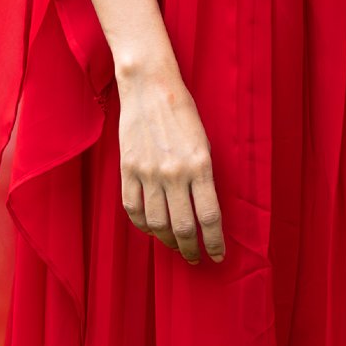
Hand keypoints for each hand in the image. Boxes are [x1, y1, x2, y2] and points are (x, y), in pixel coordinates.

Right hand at [117, 63, 224, 264]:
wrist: (150, 87)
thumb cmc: (183, 113)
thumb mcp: (204, 144)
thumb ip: (204, 178)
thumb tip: (204, 212)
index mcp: (200, 165)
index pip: (210, 217)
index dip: (215, 242)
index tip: (218, 255)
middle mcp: (174, 173)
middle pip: (183, 227)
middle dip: (191, 249)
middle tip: (195, 257)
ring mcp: (148, 172)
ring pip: (157, 223)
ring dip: (167, 241)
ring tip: (174, 246)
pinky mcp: (127, 169)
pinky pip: (133, 209)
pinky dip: (142, 225)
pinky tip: (151, 228)